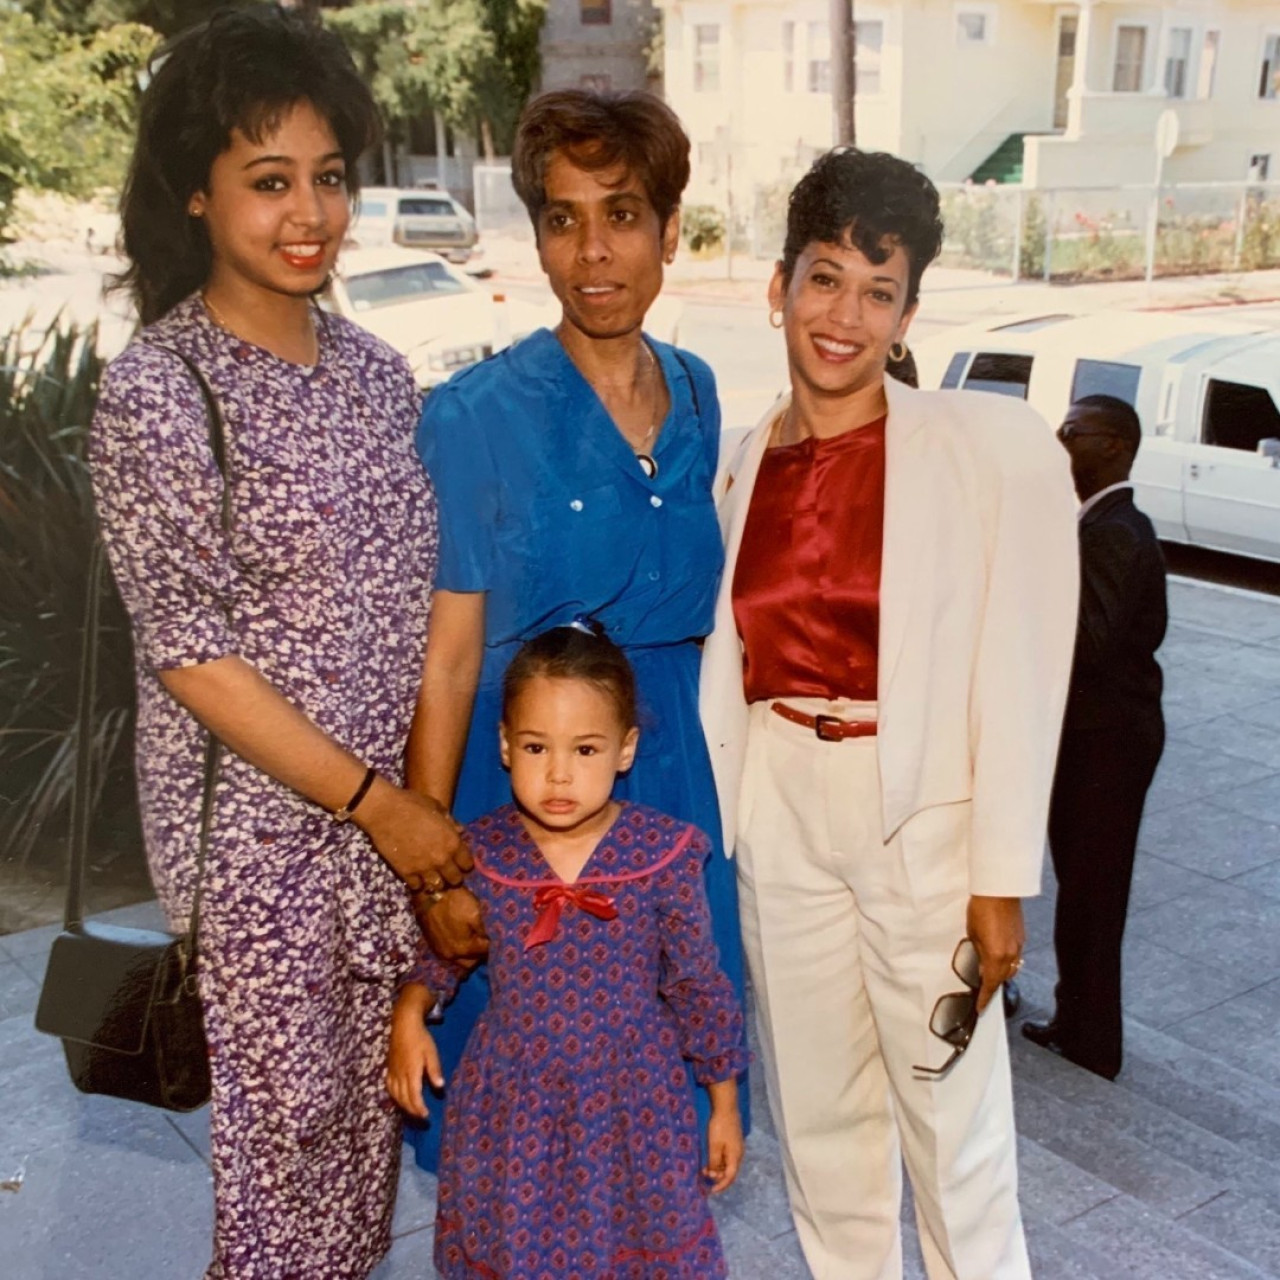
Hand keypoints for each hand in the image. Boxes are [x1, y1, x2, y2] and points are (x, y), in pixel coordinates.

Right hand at [357, 780, 471, 889]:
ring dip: (436, 881)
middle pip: (455, 879)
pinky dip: (417, 883)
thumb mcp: (437, 808)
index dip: (465, 864)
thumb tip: (460, 831)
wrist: (384, 811)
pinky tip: (415, 876)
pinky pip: (417, 886)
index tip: (460, 862)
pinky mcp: (406, 873)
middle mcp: (442, 859)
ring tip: (432, 875)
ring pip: (437, 886)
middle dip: (453, 876)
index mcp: (452, 842)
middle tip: (446, 871)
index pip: (468, 864)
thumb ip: (451, 822)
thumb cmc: (412, 804)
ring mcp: (424, 868)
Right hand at [386, 986, 443, 1118]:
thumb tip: (440, 1087)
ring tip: (412, 1112)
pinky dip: (394, 1097)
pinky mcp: (388, 1068)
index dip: (419, 1108)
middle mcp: (400, 1075)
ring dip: (403, 1106)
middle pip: (404, 1099)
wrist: (403, 1025)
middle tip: (421, 1118)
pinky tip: (399, 1099)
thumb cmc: (420, 1038)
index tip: (426, 1116)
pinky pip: (389, 1087)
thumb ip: (435, 1070)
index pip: (414, 1096)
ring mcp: (392, 1072)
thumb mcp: (431, 1053)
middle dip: (412, 1110)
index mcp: (411, 1072)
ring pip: (395, 1095)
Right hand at [418, 887, 489, 967]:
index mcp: (465, 948)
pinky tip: (464, 942)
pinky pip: (451, 956)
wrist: (430, 892)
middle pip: (474, 962)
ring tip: (477, 943)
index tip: (500, 938)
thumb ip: (486, 931)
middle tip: (489, 942)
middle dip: (483, 954)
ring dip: (471, 955)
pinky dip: (460, 952)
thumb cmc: (456, 901)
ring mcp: (441, 953)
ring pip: (462, 962)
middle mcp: (452, 956)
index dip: (495, 945)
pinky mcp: (434, 947)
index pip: (486, 953)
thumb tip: (495, 941)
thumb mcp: (476, 913)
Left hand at [702, 1081, 742, 1193]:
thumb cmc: (719, 1128)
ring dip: (717, 1169)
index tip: (711, 1191)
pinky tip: (710, 1158)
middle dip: (717, 1177)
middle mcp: (738, 1154)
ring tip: (704, 1168)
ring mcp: (737, 1147)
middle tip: (704, 1176)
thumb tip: (713, 1175)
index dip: (721, 1186)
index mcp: (735, 1157)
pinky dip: (719, 1161)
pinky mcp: (733, 1142)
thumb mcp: (714, 1146)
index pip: (730, 1177)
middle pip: (729, 1172)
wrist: (726, 1108)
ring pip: (727, 1164)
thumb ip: (714, 1162)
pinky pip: (727, 1157)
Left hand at [966, 895, 1024, 1013]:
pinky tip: (998, 955)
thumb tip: (981, 965)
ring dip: (1001, 972)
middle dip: (993, 984)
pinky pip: (1015, 956)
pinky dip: (1007, 960)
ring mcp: (1018, 946)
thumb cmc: (982, 908)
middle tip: (982, 987)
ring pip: (1011, 968)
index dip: (985, 998)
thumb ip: (978, 953)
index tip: (980, 1007)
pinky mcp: (1021, 937)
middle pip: (1003, 978)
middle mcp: (1010, 954)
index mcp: (996, 956)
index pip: (991, 984)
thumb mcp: (972, 934)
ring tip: (989, 971)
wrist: (999, 891)